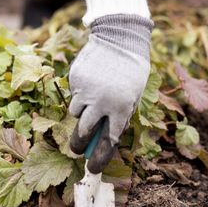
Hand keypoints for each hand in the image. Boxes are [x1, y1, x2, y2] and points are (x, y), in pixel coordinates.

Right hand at [69, 14, 152, 173]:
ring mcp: (86, 90)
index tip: (93, 168)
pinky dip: (80, 94)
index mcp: (121, 108)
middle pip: (83, 133)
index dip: (99, 158)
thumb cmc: (132, 70)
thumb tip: (104, 138)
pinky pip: (74, 94)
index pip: (107, 141)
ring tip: (93, 99)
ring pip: (75, 113)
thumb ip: (120, 116)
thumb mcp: (134, 95)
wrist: (120, 38)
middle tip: (78, 150)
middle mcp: (101, 102)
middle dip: (79, 146)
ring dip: (81, 113)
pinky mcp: (75, 78)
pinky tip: (91, 81)